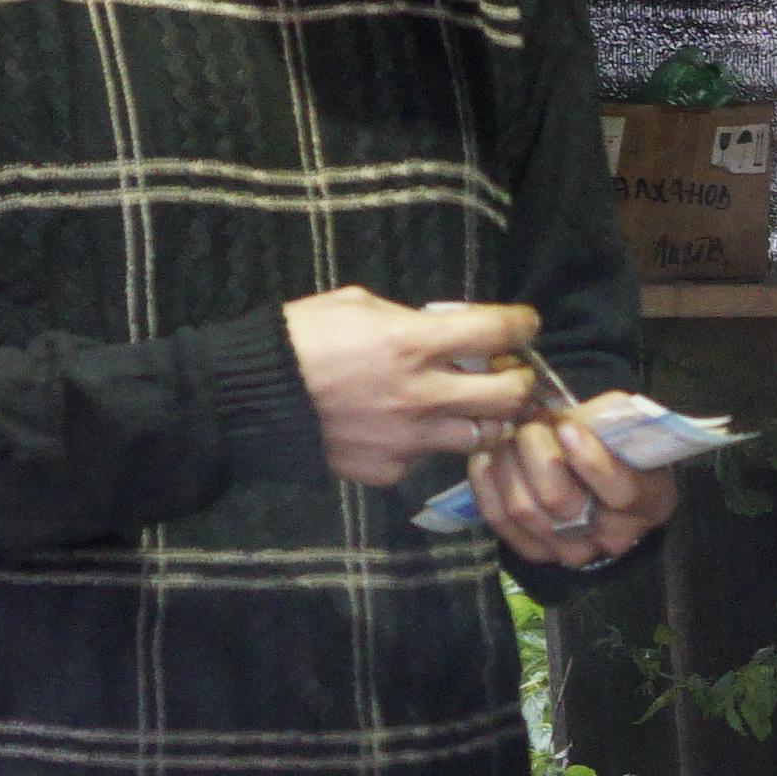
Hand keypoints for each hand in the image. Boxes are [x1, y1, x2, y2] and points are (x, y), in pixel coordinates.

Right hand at [284, 289, 546, 488]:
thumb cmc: (299, 338)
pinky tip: (407, 428)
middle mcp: (423, 395)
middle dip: (521, 380)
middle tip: (511, 372)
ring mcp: (410, 439)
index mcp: (413, 342)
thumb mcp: (357, 305)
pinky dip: (427, 442)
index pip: (497, 331)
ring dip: (485, 418)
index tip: (526, 324)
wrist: (250, 399)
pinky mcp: (390, 470)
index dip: (522, 325)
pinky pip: (427, 457)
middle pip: (508, 395)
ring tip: (473, 407)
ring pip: (480, 436)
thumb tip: (445, 328)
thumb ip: (409, 319)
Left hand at [470, 397, 676, 570]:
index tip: (566, 426)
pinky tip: (489, 456)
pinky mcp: (537, 551)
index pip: (622, 491)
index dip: (591, 460)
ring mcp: (574, 550)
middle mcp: (614, 535)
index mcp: (650, 501)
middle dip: (536, 453)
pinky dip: (487, 483)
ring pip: (525, 510)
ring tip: (509, 435)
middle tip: (529, 423)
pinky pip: (500, 520)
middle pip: (561, 501)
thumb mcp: (623, 423)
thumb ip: (602, 417)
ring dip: (508, 464)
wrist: (597, 469)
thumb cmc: (613, 441)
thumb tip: (560, 411)